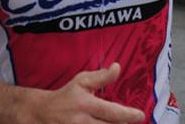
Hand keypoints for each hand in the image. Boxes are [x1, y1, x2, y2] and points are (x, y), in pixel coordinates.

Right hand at [28, 63, 143, 123]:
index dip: (128, 115)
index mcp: (86, 105)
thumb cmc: (67, 95)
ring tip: (120, 123)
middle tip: (133, 120)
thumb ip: (101, 77)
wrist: (43, 113)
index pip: (111, 112)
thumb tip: (117, 67)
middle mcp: (82, 122)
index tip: (141, 115)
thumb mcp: (82, 81)